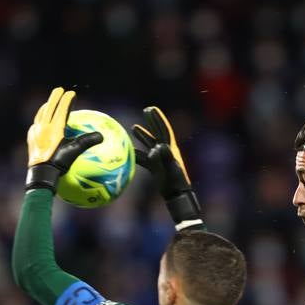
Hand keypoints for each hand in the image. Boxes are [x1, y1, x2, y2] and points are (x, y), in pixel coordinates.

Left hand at [25, 87, 102, 190]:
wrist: (40, 173)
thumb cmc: (58, 163)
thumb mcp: (74, 151)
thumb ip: (87, 141)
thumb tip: (101, 136)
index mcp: (54, 127)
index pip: (61, 109)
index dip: (67, 100)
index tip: (71, 93)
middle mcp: (43, 126)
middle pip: (49, 107)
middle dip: (55, 97)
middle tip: (59, 89)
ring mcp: (35, 132)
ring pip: (40, 114)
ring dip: (46, 106)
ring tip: (50, 103)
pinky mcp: (31, 138)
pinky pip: (36, 124)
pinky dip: (40, 119)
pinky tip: (41, 122)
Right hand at [131, 106, 202, 226]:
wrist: (177, 196)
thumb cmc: (175, 183)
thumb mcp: (170, 169)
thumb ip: (164, 158)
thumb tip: (156, 146)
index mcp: (170, 149)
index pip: (164, 130)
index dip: (158, 118)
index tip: (151, 108)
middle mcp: (166, 151)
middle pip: (158, 133)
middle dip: (152, 121)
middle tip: (146, 110)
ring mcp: (160, 159)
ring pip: (150, 144)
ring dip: (143, 136)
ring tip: (134, 127)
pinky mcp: (156, 167)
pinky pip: (144, 158)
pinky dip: (137, 154)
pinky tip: (128, 151)